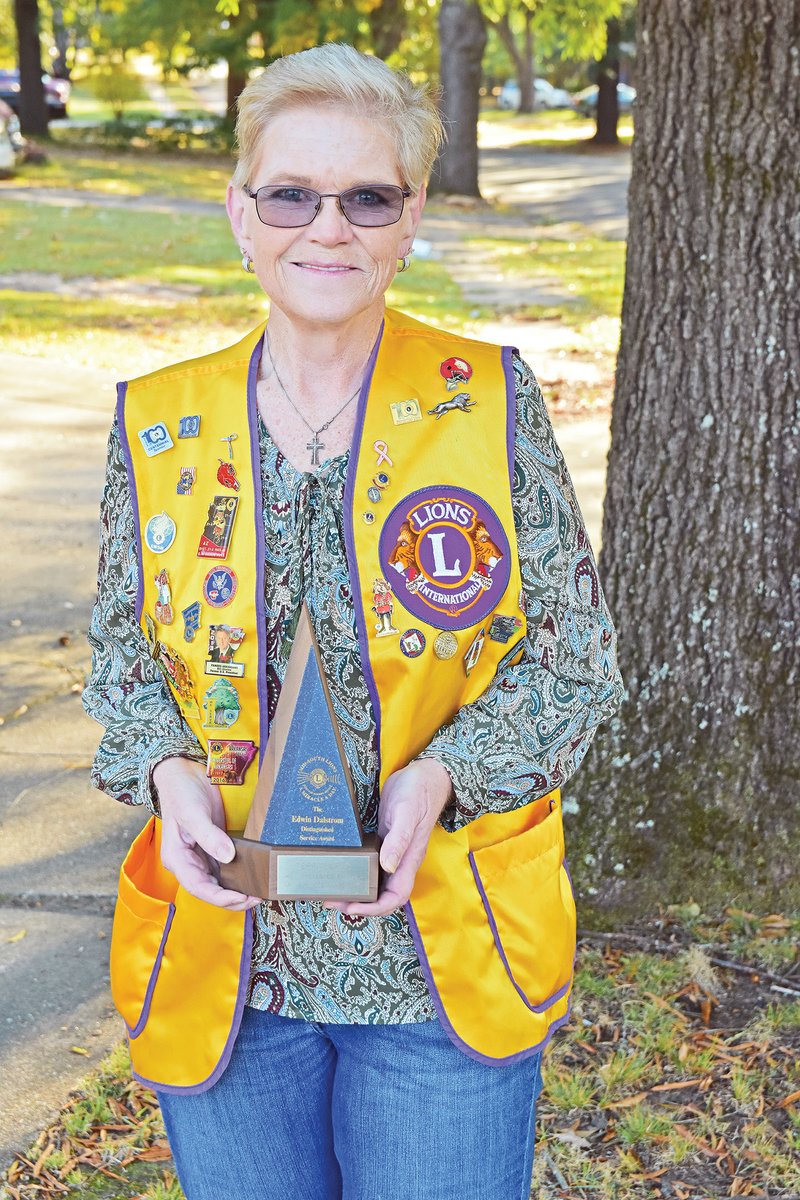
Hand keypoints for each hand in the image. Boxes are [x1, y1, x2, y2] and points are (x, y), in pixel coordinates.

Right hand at [153, 757, 260, 910]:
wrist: (184, 773)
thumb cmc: (181, 793)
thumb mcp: (192, 813)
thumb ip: (209, 836)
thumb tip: (228, 857)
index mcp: (177, 858)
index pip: (198, 887)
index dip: (220, 897)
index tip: (241, 898)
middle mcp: (189, 862)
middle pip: (210, 889)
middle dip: (233, 898)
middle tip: (257, 897)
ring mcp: (201, 856)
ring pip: (219, 881)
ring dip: (238, 889)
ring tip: (259, 891)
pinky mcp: (213, 847)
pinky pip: (226, 867)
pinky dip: (239, 874)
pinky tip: (253, 875)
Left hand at [325, 758, 452, 917]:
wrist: (426, 775)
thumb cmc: (418, 791)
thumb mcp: (406, 812)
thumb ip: (399, 839)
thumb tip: (387, 866)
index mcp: (410, 859)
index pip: (395, 897)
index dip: (374, 908)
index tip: (351, 908)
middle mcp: (402, 861)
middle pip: (383, 896)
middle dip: (359, 904)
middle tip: (332, 900)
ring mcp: (394, 852)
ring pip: (377, 883)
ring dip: (357, 892)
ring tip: (333, 890)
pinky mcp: (386, 842)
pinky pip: (373, 866)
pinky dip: (358, 873)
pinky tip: (343, 869)